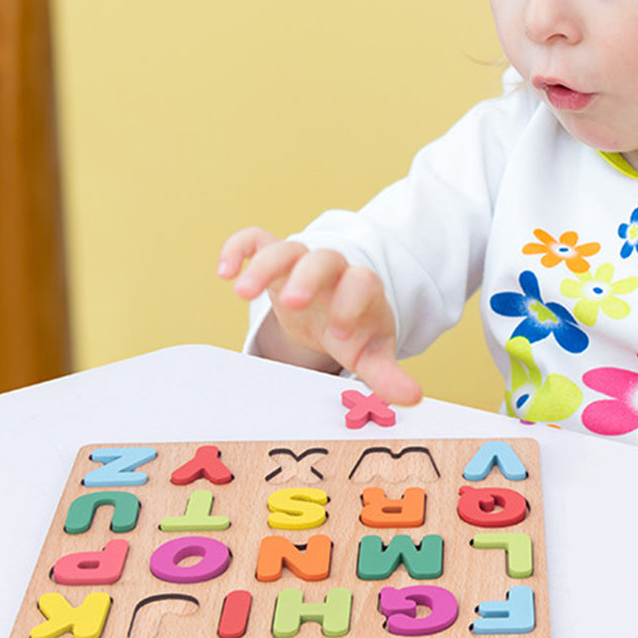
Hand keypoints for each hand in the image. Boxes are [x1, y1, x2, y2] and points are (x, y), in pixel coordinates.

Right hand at [218, 227, 422, 405]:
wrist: (335, 310)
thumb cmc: (354, 332)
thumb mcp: (370, 353)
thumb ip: (386, 374)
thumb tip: (412, 397)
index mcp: (361, 289)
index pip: (361, 282)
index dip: (351, 302)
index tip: (339, 332)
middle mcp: (332, 271)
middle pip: (322, 258)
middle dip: (307, 277)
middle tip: (292, 302)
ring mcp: (301, 262)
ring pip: (285, 248)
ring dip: (264, 265)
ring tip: (241, 292)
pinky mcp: (274, 261)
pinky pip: (256, 240)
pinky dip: (239, 248)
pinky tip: (225, 272)